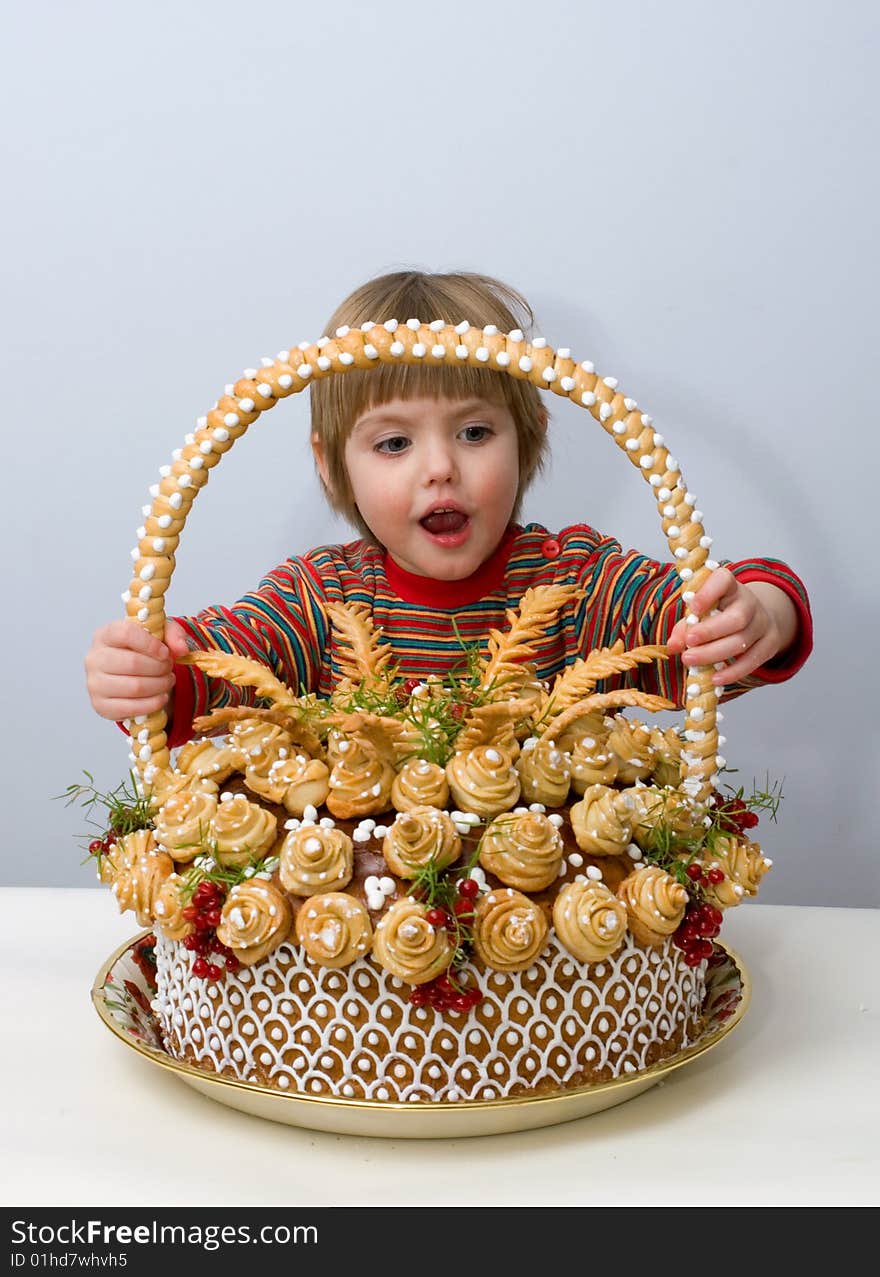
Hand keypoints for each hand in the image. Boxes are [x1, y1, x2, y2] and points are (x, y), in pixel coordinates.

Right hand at [85, 618, 189, 719]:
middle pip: (133, 663)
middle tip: (169, 668)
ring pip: (134, 687)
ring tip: (167, 681)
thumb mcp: (161, 634)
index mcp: (105, 634)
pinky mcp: (100, 705)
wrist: (131, 674)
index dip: (150, 644)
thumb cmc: (143, 651)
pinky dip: (153, 704)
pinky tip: (161, 697)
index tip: (165, 653)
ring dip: (159, 685)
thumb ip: (174, 634)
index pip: (125, 634)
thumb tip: (181, 649)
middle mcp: (94, 658)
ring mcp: (94, 683)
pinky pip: (131, 708)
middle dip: (160, 668)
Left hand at [666, 568, 795, 686]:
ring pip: (742, 641)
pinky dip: (733, 672)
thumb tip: (673, 646)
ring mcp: (763, 623)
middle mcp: (749, 602)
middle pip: (737, 618)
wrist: (755, 617)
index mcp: (730, 586)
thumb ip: (685, 626)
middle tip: (689, 642)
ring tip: (690, 660)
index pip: (724, 580)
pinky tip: (715, 678)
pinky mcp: (769, 644)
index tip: (692, 607)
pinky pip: (753, 660)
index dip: (708, 593)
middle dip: (710, 631)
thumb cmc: (718, 612)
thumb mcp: (701, 611)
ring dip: (714, 653)